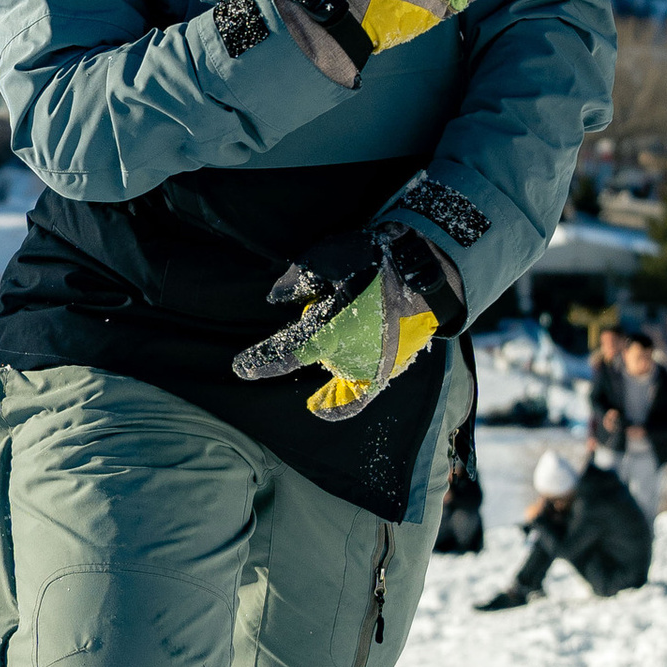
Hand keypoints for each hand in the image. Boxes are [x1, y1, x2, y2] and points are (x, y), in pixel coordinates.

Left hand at [233, 222, 454, 423]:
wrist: (426, 269)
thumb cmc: (376, 259)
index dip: (262, 362)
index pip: (289, 353)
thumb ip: (298, 280)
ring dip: (331, 349)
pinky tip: (321, 408)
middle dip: (311, 334)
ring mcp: (370, 366)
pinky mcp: (387, 368)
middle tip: (339, 296)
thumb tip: (273, 300)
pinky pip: (360, 396)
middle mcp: (351, 356)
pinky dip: (339, 405)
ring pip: (334, 364)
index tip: (240, 368)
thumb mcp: (330, 257)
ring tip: (353, 317)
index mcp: (334, 331)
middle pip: (314, 353)